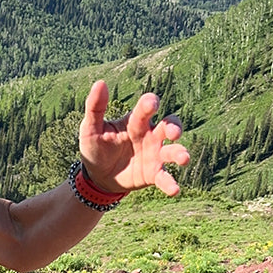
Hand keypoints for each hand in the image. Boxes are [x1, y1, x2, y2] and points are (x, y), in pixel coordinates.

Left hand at [78, 80, 187, 195]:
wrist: (96, 176)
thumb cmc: (95, 147)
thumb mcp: (90, 128)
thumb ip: (95, 107)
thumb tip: (100, 83)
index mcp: (135, 121)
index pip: (147, 109)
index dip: (150, 104)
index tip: (152, 104)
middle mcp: (150, 135)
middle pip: (169, 125)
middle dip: (174, 127)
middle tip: (173, 132)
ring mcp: (155, 155)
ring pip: (173, 151)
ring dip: (180, 153)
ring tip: (183, 158)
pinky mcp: (154, 174)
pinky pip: (165, 178)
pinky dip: (170, 183)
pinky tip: (174, 190)